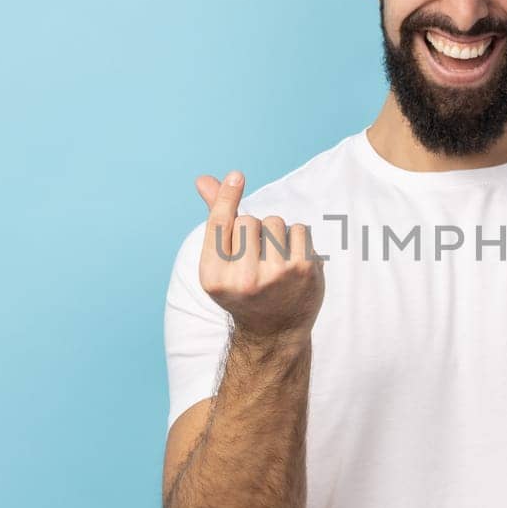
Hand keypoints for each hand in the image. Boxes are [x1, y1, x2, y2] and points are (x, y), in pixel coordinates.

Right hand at [194, 170, 325, 339]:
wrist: (275, 331)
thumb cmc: (244, 290)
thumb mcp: (220, 263)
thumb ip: (216, 219)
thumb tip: (203, 180)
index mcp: (214, 277)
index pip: (219, 223)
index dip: (227, 196)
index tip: (237, 176)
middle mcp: (243, 279)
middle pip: (248, 220)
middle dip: (254, 230)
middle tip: (255, 259)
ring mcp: (275, 275)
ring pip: (274, 222)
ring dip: (276, 234)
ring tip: (274, 262)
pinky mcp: (303, 270)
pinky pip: (299, 229)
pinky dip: (297, 240)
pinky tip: (292, 263)